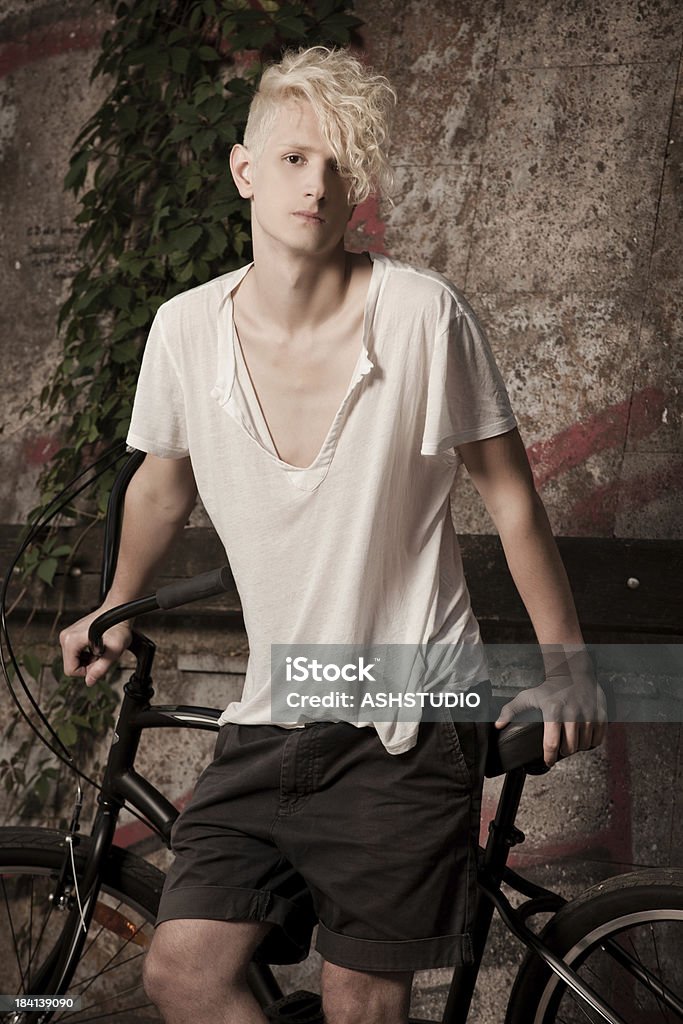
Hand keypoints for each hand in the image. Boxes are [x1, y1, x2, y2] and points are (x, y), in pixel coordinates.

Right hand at [59, 609, 131, 687]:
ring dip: (87, 659)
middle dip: (87, 665)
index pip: (70, 670)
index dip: (86, 672)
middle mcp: (65, 637)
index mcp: (71, 641)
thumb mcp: (113, 652)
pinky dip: (86, 653)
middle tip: (101, 655)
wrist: (117, 612)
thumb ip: (100, 669)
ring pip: (73, 660)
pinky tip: (96, 646)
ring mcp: (68, 635)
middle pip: (71, 665)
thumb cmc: (117, 627)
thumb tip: (90, 681)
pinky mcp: (72, 634)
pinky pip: (75, 652)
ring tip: (100, 650)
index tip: (98, 663)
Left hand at [494, 647, 607, 767]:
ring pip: (584, 745)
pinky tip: (583, 737)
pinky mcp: (601, 715)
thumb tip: (498, 725)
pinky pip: (598, 739)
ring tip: (571, 741)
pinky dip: (591, 742)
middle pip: (569, 748)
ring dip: (577, 747)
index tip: (548, 761)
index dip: (549, 757)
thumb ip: (511, 710)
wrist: (573, 672)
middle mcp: (572, 714)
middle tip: (560, 747)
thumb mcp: (528, 697)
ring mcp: (588, 715)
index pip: (552, 744)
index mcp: (553, 712)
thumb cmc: (549, 687)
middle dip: (563, 751)